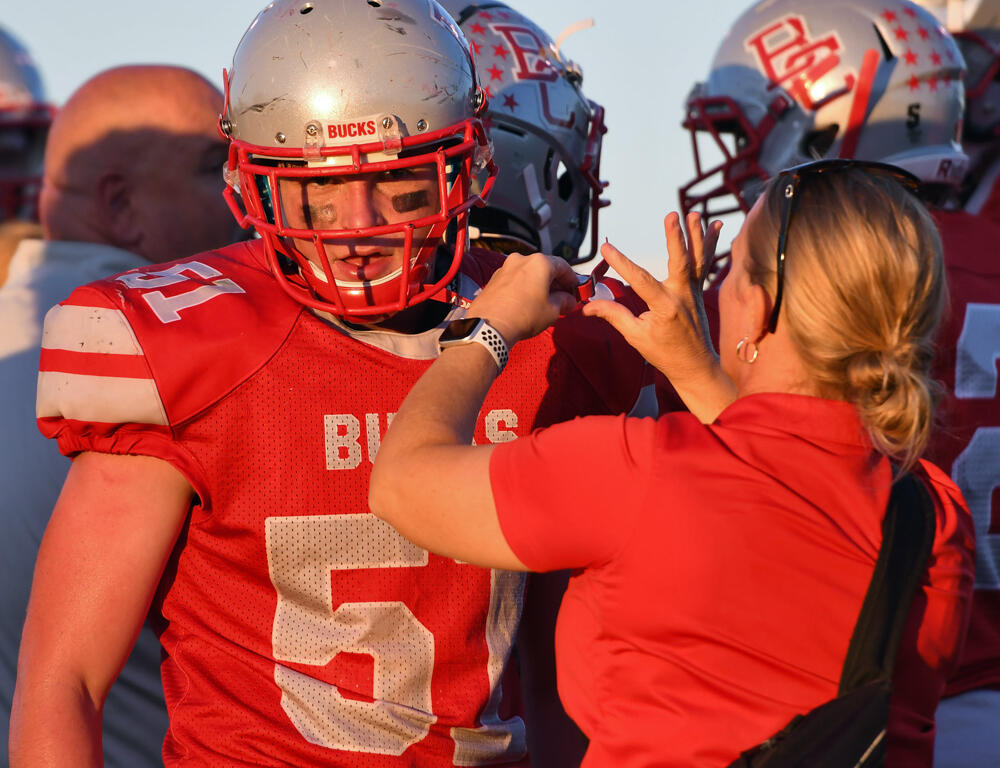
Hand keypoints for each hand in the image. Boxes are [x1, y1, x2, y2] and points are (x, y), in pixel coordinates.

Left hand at [466, 252, 579, 345]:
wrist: (489, 327)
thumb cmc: (521, 316)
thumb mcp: (552, 311)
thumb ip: (564, 301)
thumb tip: (568, 300)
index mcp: (539, 263)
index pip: (563, 266)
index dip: (572, 279)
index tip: (575, 290)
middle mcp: (521, 260)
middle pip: (545, 268)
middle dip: (556, 282)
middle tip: (563, 297)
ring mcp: (506, 268)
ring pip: (528, 273)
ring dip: (539, 284)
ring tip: (544, 302)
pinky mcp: (494, 279)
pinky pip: (515, 280)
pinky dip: (524, 287)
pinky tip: (527, 302)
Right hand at [583, 212, 736, 420]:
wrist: (695, 365)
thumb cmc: (664, 353)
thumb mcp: (635, 336)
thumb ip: (613, 315)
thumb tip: (587, 306)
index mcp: (665, 307)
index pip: (640, 279)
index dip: (621, 262)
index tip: (606, 248)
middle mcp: (683, 295)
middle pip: (681, 261)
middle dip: (676, 237)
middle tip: (672, 215)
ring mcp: (694, 291)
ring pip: (698, 258)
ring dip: (697, 235)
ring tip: (692, 214)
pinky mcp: (699, 290)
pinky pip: (706, 263)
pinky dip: (712, 244)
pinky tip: (716, 224)